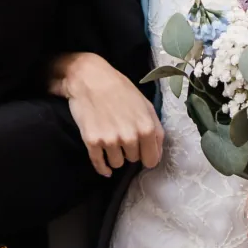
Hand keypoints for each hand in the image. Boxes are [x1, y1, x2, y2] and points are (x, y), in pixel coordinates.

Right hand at [48, 50, 163, 175]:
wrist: (90, 78)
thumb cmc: (120, 89)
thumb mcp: (146, 105)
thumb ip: (156, 130)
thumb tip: (156, 153)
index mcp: (146, 128)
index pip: (152, 160)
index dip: (147, 156)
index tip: (142, 151)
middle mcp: (129, 137)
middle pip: (133, 160)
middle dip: (130, 151)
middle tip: (123, 135)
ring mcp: (110, 140)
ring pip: (117, 163)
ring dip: (115, 156)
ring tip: (112, 140)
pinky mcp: (92, 141)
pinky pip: (99, 164)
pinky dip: (103, 168)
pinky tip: (105, 168)